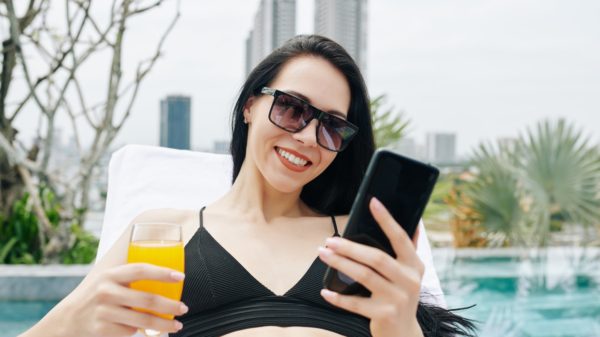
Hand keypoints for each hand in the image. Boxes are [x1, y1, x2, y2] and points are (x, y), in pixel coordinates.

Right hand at [45, 263, 187, 336]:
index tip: (180, 276)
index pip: (141, 270)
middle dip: (170, 306)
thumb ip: (129, 278)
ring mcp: (104, 312)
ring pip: (143, 320)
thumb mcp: (107, 280)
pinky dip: (140, 331)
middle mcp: (106, 292)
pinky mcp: (103, 330)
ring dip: (164, 324)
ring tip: (177, 325)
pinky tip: (145, 330)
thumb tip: (166, 276)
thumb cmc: (95, 297)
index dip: (162, 273)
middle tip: (183, 308)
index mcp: (110, 275)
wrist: (67, 320)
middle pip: (147, 299)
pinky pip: (130, 331)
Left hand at [318, 197, 423, 336]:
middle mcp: (409, 280)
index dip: (386, 219)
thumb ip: (408, 250)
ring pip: (364, 276)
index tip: (373, 202)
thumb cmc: (400, 296)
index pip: (400, 238)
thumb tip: (414, 222)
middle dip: (350, 247)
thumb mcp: (410, 274)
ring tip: (323, 254)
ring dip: (340, 263)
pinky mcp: (384, 314)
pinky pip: (355, 303)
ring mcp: (397, 298)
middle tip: (330, 240)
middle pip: (376, 257)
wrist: (403, 333)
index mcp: (414, 265)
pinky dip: (338, 297)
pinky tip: (326, 290)